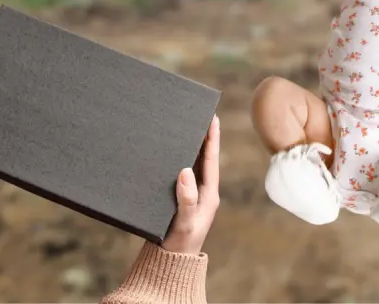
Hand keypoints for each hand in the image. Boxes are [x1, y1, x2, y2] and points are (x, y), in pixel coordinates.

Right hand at [162, 115, 220, 254]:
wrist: (168, 262)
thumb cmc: (179, 244)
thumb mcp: (185, 223)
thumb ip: (186, 200)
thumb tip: (186, 171)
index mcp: (209, 195)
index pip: (211, 161)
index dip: (211, 139)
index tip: (212, 118)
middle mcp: (202, 192)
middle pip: (202, 159)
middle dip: (200, 138)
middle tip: (196, 115)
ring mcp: (190, 195)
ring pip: (190, 165)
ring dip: (187, 148)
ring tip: (182, 128)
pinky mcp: (177, 200)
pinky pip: (178, 174)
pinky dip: (175, 161)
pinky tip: (166, 153)